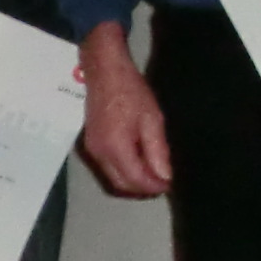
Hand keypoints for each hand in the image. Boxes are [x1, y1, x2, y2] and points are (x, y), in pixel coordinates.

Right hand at [78, 23, 171, 197]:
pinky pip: (107, 167)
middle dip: (143, 188)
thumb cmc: (131, 92)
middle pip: (121, 184)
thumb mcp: (152, 120)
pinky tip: (139, 162)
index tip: (170, 185)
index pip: (136, 180)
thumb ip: (157, 151)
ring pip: (113, 178)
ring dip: (133, 181)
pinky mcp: (91, 144)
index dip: (154, 187)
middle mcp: (100, 154)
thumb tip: (164, 176)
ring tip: (154, 174)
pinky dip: (124, 170)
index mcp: (116, 148)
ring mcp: (92, 150)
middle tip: (163, 183)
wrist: (104, 72)